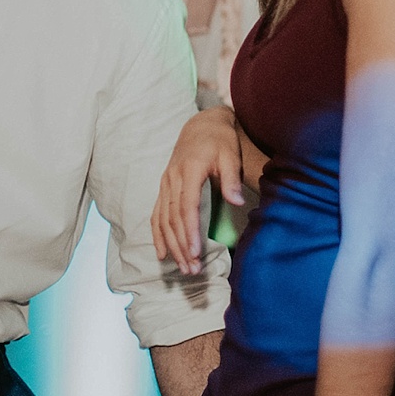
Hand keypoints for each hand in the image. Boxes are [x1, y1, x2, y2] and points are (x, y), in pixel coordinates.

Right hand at [151, 106, 243, 274]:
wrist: (202, 126)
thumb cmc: (220, 141)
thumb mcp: (230, 155)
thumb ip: (231, 179)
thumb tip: (237, 202)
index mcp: (189, 170)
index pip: (187, 206)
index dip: (189, 230)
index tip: (195, 251)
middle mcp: (172, 179)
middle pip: (173, 218)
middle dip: (181, 245)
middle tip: (192, 269)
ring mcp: (165, 184)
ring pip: (163, 220)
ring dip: (172, 245)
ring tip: (183, 267)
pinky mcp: (164, 188)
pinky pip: (156, 214)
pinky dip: (158, 235)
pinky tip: (163, 253)